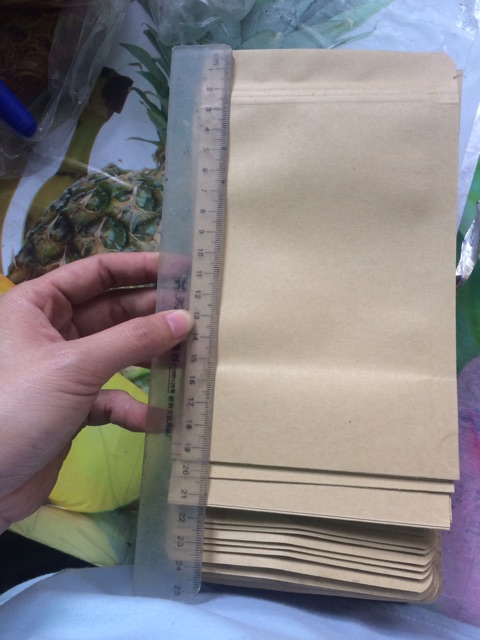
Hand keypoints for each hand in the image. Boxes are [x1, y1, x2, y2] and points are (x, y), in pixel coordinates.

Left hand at [0, 252, 192, 532]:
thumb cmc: (18, 407)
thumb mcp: (75, 366)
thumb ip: (132, 340)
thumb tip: (185, 319)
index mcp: (37, 305)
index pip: (96, 273)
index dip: (139, 268)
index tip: (181, 270)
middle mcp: (50, 331)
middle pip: (111, 312)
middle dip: (151, 316)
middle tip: (195, 317)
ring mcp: (62, 370)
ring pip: (115, 353)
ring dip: (148, 358)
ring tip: (187, 360)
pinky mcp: (70, 407)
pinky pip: (109, 397)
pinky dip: (131, 406)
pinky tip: (154, 418)